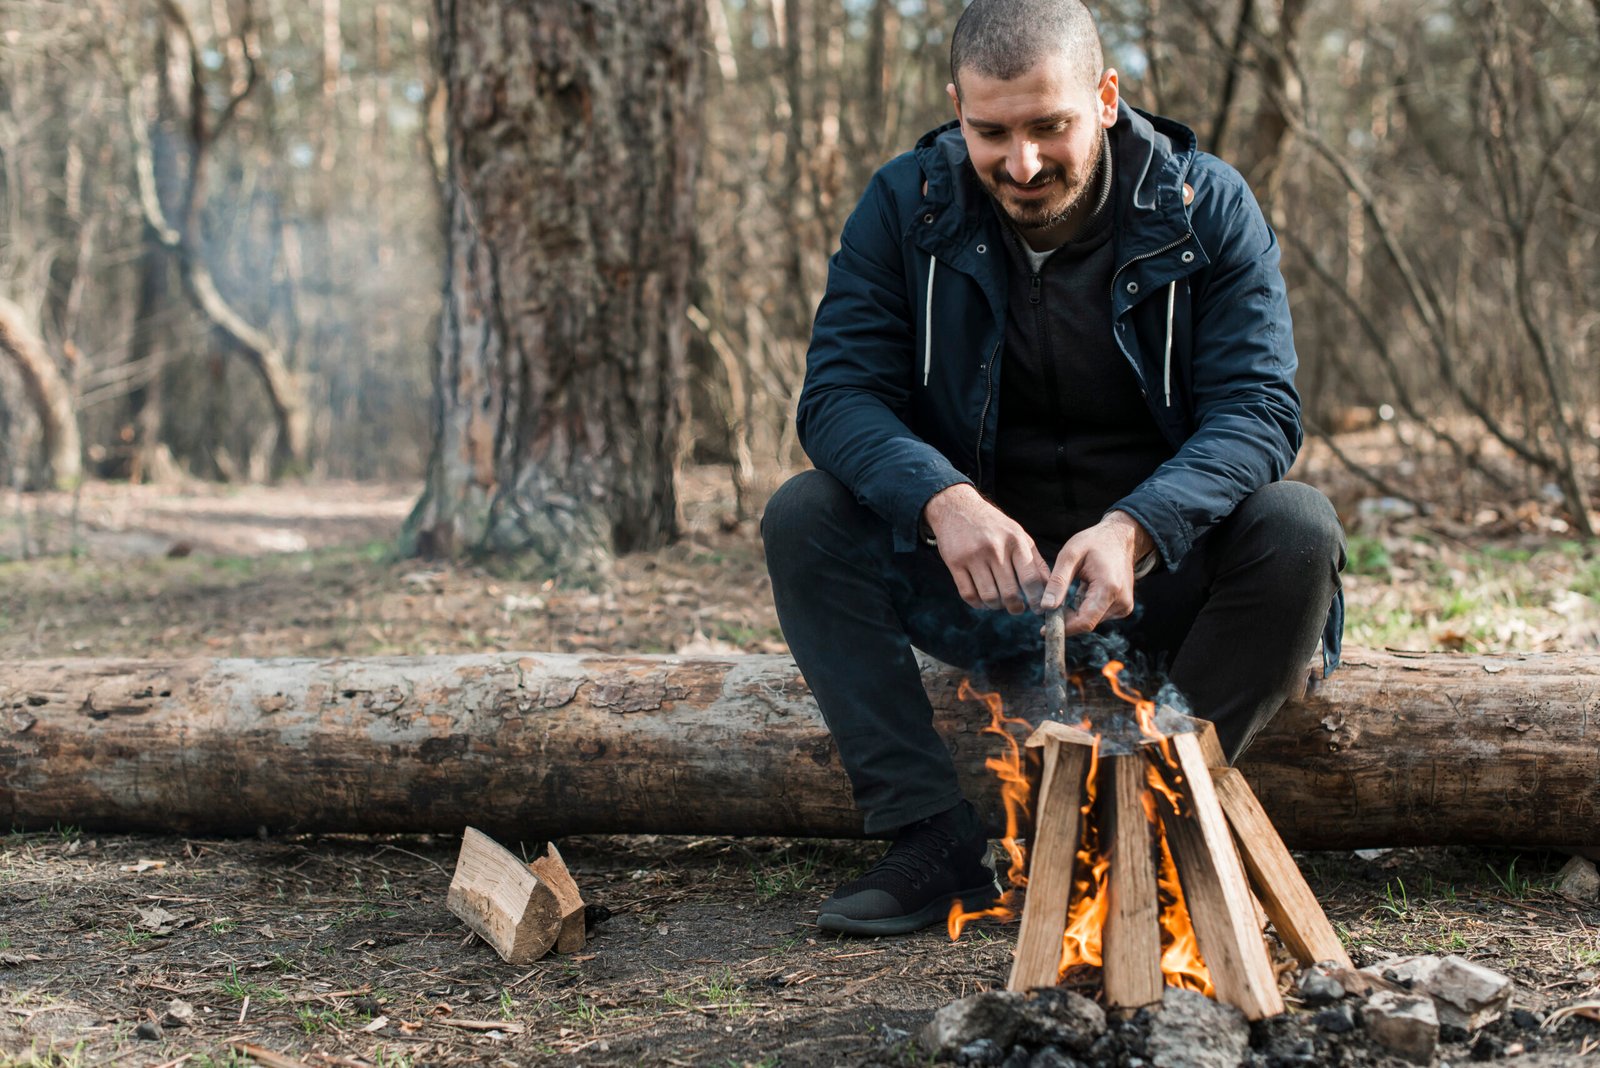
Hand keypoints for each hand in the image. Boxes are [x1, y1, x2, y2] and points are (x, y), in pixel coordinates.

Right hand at [922, 484, 1048, 613]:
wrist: (957, 508)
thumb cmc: (994, 526)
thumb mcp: (1018, 535)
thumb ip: (1035, 561)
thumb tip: (1049, 588)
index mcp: (1015, 541)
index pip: (1030, 579)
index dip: (1036, 599)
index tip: (1038, 609)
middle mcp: (995, 548)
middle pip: (1009, 592)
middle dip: (1016, 607)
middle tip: (1017, 609)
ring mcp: (973, 556)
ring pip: (989, 596)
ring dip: (996, 606)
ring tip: (999, 603)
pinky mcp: (955, 562)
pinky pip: (968, 594)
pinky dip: (977, 604)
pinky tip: (982, 600)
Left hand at [1042, 511, 1154, 634]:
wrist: (1120, 538)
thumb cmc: (1094, 542)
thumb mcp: (1070, 554)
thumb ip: (1058, 581)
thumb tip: (1046, 607)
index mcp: (1109, 588)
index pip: (1084, 621)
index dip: (1064, 628)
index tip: (1044, 629)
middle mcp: (1121, 601)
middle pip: (1086, 622)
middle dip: (1066, 618)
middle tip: (1051, 603)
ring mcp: (1124, 606)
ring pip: (1091, 619)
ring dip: (1075, 611)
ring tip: (1075, 586)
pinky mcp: (1123, 607)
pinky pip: (1097, 614)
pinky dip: (1085, 606)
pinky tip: (1085, 588)